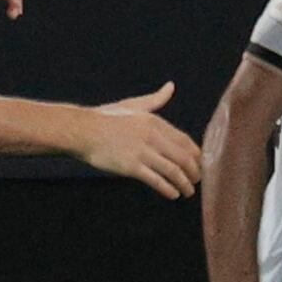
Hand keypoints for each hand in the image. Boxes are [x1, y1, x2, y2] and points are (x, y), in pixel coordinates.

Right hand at [78, 81, 201, 196]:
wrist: (82, 130)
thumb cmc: (105, 118)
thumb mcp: (133, 106)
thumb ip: (155, 100)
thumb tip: (171, 86)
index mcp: (154, 121)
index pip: (185, 141)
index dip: (196, 155)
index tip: (199, 164)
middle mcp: (152, 136)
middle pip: (183, 157)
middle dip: (194, 171)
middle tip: (197, 181)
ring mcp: (142, 151)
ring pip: (173, 171)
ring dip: (184, 183)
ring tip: (187, 191)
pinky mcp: (131, 166)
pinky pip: (156, 180)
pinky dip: (168, 189)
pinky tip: (173, 195)